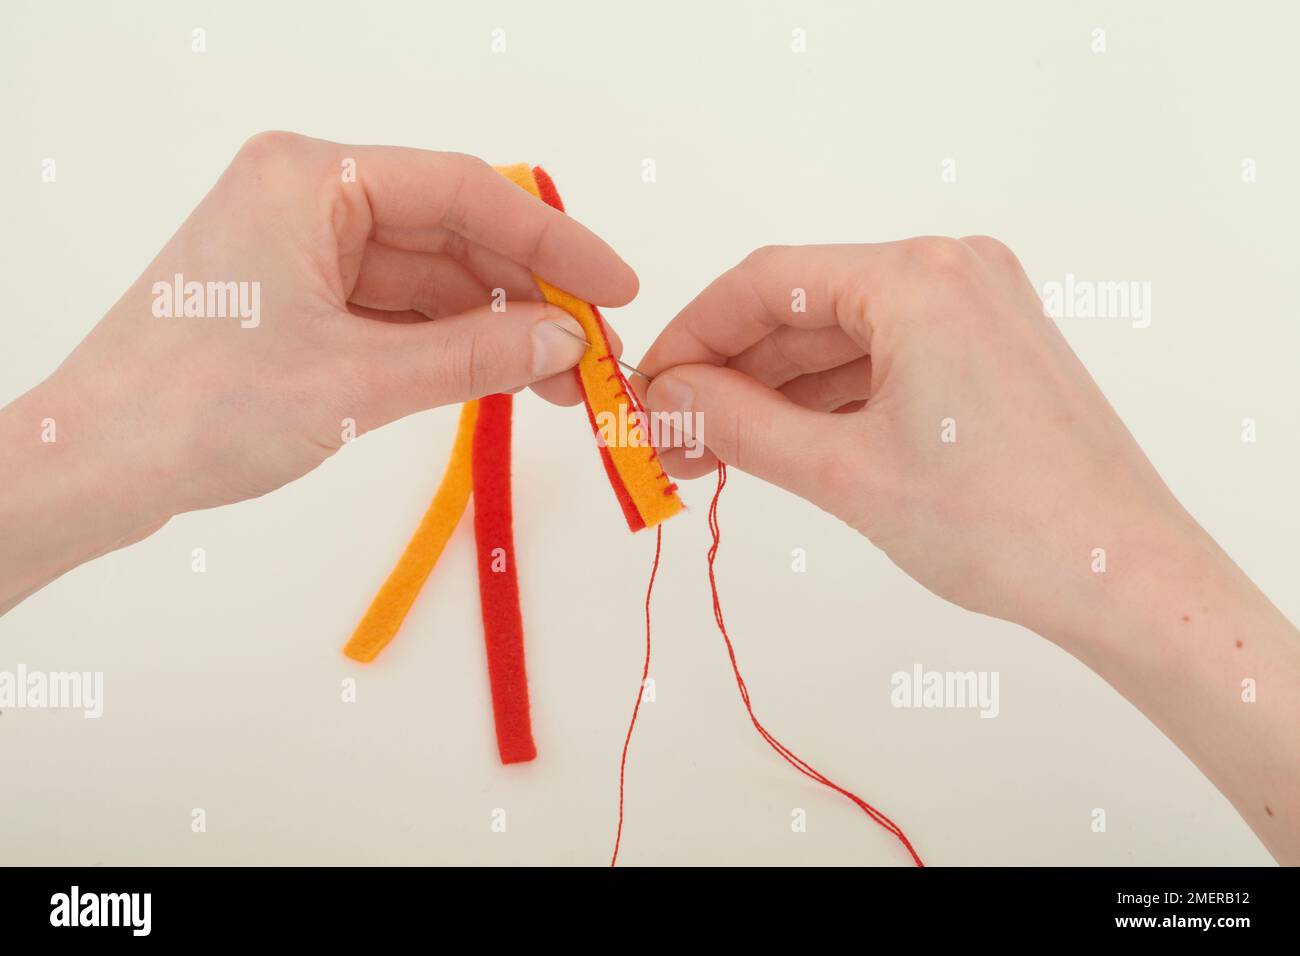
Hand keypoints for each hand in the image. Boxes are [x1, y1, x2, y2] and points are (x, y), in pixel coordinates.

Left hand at [0, 132, 635, 608]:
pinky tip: (501, 379)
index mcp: (311, 177)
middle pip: (451, 233)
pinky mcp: (295, 297)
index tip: (617, 288)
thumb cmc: (199, 409)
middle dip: (527, 295)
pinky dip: (448, 345)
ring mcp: (299, 248)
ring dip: (493, 327)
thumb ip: (472, 354)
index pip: (464, 191)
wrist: (93, 467)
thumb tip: (567, 341)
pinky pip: (395, 310)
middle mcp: (307, 196)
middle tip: (596, 357)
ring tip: (562, 382)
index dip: (553, 243)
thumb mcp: (356, 382)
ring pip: (428, 277)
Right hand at [640, 239, 1299, 863]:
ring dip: (775, 395)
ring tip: (715, 457)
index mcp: (916, 277)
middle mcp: (951, 270)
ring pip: (842, 340)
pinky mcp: (991, 351)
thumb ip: (737, 424)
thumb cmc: (995, 523)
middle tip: (672, 441)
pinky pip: (884, 361)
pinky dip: (829, 402)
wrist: (1122, 577)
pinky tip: (782, 447)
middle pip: (802, 309)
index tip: (645, 391)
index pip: (765, 282)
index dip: (691, 335)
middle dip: (730, 376)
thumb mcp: (843, 472)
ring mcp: (978, 308)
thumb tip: (660, 399)